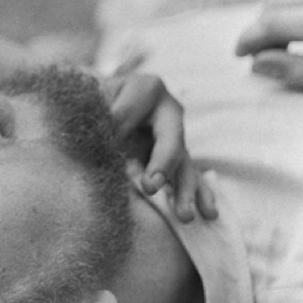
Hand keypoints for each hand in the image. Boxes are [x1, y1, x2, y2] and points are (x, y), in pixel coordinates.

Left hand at [100, 71, 216, 222]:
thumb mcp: (94, 100)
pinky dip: (199, 195)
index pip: (129, 112)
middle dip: (162, 164)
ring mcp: (176, 135)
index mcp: (146, 87)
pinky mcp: (177, 157)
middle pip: (170, 138)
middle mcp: (168, 110)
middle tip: (149, 187)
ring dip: (184, 190)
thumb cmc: (98, 98)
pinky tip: (208, 214)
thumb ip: (97, 115)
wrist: (105, 101)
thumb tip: (98, 140)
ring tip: (184, 215)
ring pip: (184, 163)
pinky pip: (191, 176)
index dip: (115, 129)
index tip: (105, 144)